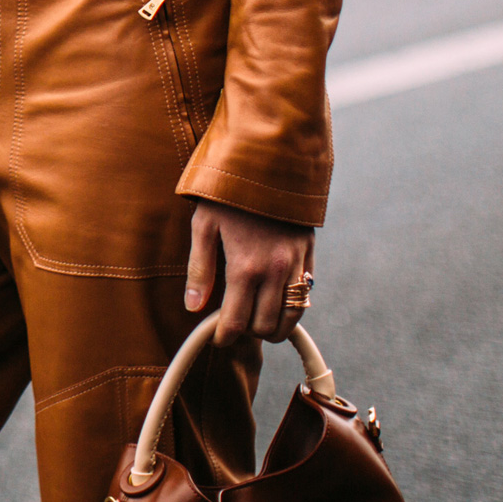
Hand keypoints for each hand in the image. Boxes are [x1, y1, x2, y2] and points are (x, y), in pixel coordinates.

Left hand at [184, 199, 315, 342]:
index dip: (226, 336)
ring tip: (256, 320)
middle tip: (234, 323)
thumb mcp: (203, 226)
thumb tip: (193, 307)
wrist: (269, 163)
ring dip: (273, 326)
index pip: (237, 322)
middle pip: (265, 326)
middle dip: (248, 330)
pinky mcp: (309, 256)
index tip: (218, 338)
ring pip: (291, 318)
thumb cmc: (228, 194)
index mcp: (245, 268)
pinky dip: (292, 308)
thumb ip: (199, 270)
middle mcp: (275, 272)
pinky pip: (306, 297)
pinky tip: (276, 302)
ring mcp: (296, 265)